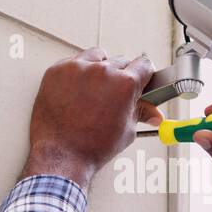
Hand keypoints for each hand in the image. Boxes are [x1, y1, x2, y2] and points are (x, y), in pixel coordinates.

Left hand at [22, 47, 161, 188]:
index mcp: (124, 84)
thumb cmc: (92, 147)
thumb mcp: (126, 131)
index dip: (144, 74)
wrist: (61, 155)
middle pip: (121, 61)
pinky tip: (76, 92)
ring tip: (94, 91)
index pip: (144, 64)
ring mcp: (77, 68)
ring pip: (97, 56)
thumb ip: (140, 113)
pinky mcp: (57, 71)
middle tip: (114, 94)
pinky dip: (77, 74)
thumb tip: (154, 114)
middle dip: (121, 75)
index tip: (141, 78)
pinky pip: (73, 63)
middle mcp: (102, 71)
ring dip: (100, 68)